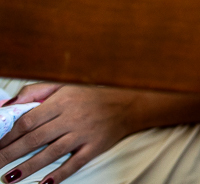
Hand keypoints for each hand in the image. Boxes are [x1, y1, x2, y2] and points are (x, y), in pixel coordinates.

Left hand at [0, 84, 137, 181]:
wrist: (127, 104)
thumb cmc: (91, 96)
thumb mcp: (65, 85)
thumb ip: (36, 92)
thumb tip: (10, 104)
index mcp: (62, 101)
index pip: (28, 120)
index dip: (9, 134)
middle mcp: (72, 118)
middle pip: (35, 138)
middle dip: (10, 153)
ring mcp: (83, 134)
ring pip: (51, 153)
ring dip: (28, 166)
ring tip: (10, 177)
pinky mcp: (94, 147)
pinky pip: (74, 163)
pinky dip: (59, 174)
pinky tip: (44, 182)